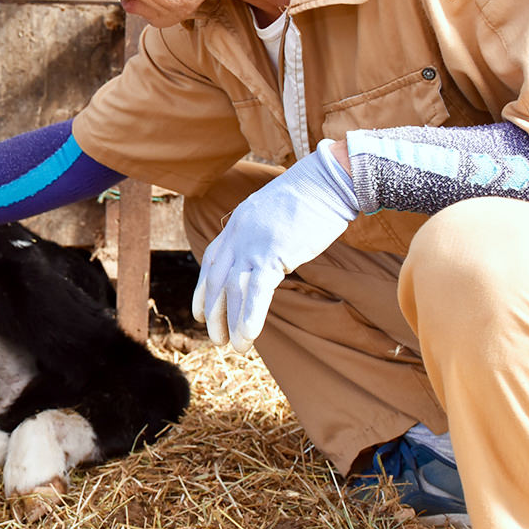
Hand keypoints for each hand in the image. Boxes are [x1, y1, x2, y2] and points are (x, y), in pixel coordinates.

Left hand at [192, 140, 359, 352]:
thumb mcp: (273, 213)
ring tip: (235, 347)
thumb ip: (262, 233)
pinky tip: (248, 336)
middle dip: (215, 313)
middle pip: (218, 281)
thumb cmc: (310, 197)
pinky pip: (256, 291)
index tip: (200, 313)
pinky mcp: (273, 253)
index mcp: (237, 224)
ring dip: (232, 322)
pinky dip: (250, 316)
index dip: (203, 290)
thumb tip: (265, 255)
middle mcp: (238, 235)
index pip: (211, 262)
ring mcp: (253, 244)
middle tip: (216, 338)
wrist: (327, 181)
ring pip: (234, 290)